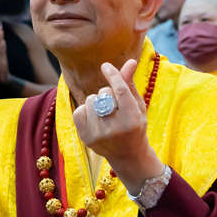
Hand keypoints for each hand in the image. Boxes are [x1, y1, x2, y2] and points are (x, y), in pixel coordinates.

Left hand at [72, 60, 162, 190]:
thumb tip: (130, 61)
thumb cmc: (135, 125)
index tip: (106, 66)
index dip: (113, 75)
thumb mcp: (137, 106)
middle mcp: (115, 129)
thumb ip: (129, 84)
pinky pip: (79, 110)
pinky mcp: (85, 138)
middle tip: (115, 105)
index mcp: (132, 120)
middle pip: (104, 93)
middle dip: (108, 93)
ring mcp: (98, 135)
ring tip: (105, 113)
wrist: (128, 155)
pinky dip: (86, 110)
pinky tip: (95, 119)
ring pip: (90, 100)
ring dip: (96, 101)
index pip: (120, 91)